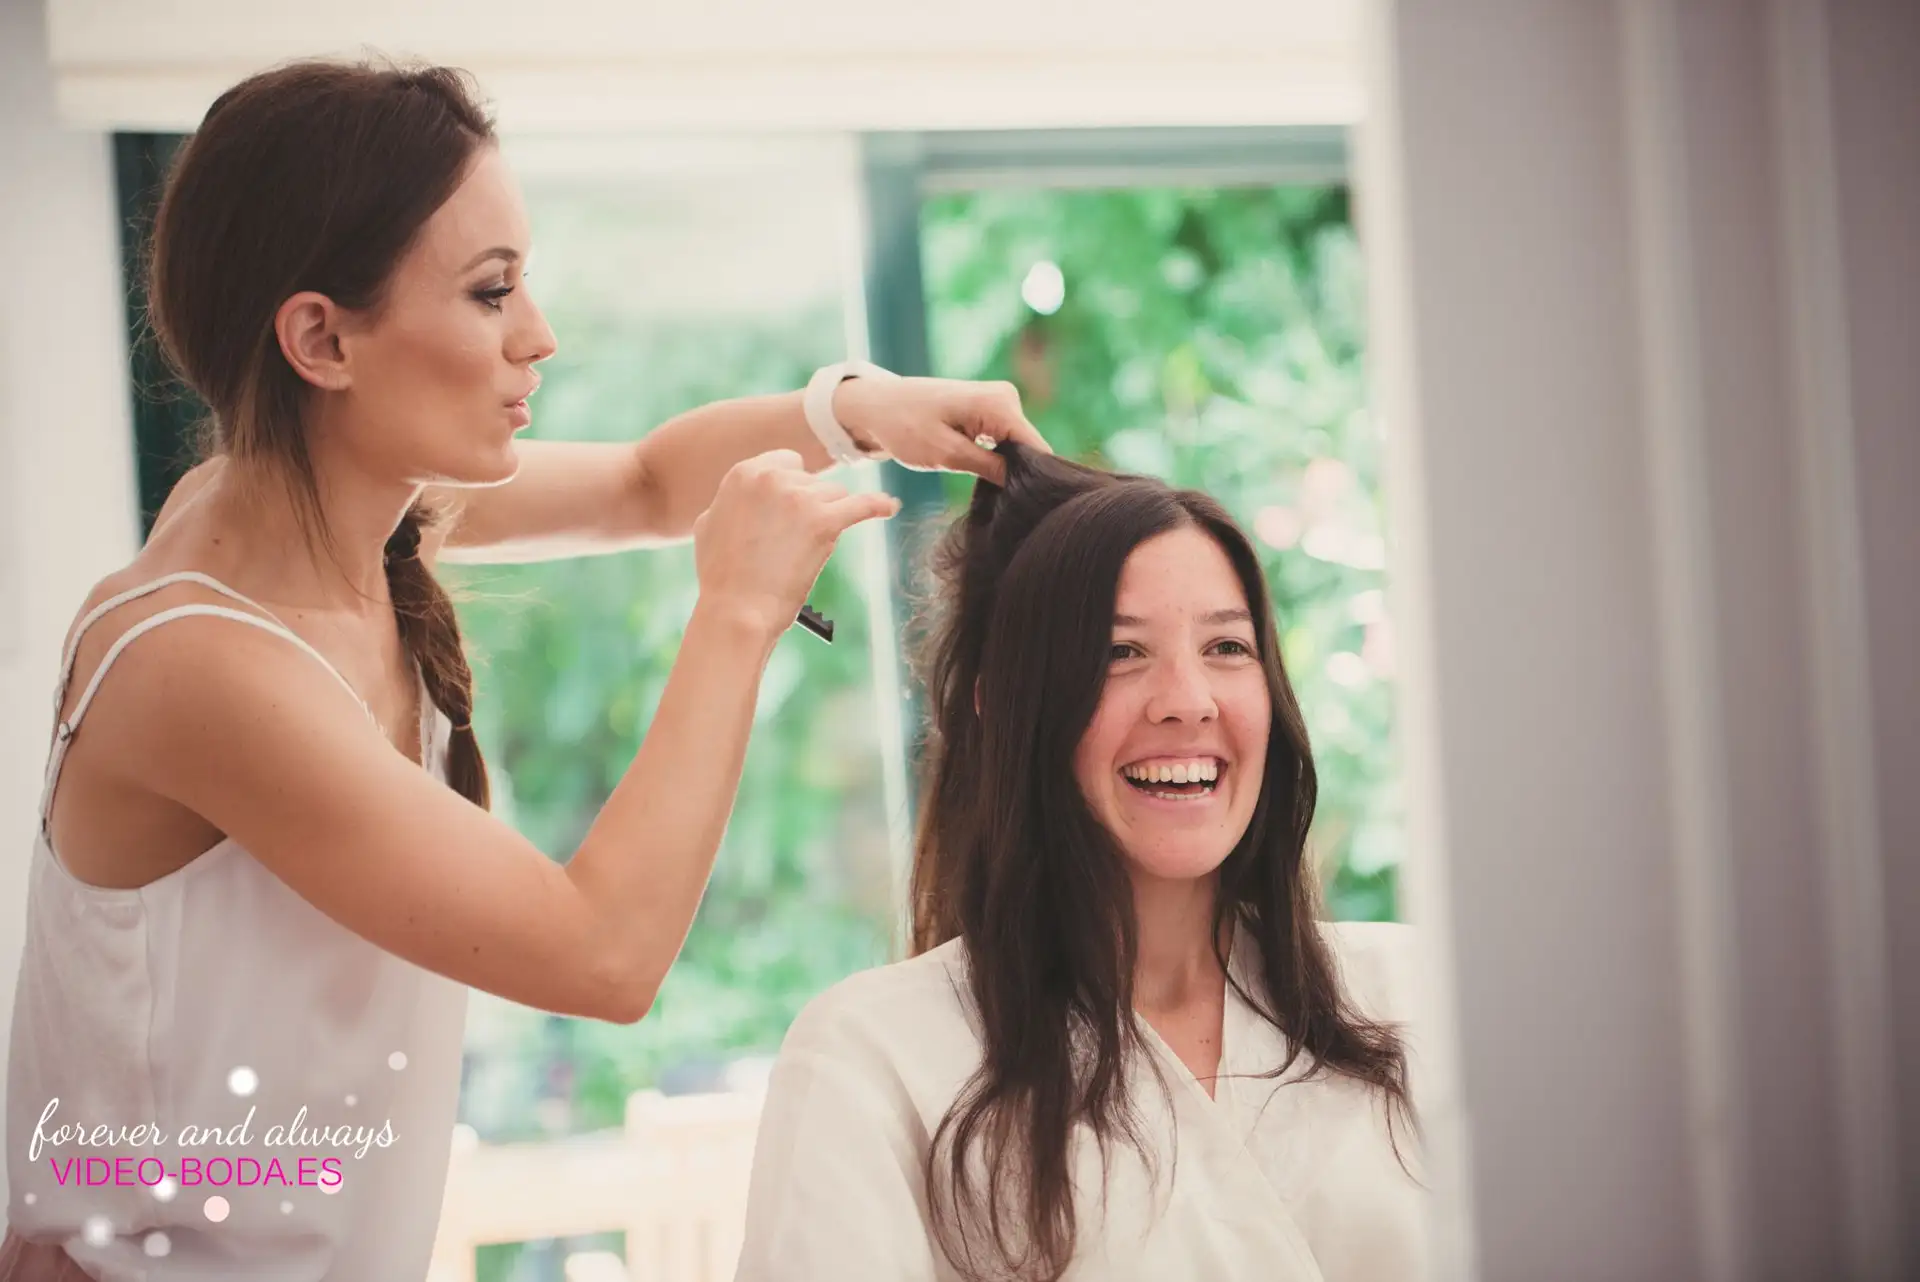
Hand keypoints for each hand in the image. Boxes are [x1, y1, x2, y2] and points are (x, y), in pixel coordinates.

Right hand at [692, 450, 899, 637]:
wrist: (737, 609)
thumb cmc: (721, 575)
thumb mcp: (709, 523)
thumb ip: (733, 499)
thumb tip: (747, 494)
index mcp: (744, 473)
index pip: (788, 461)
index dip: (794, 484)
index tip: (795, 504)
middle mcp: (773, 478)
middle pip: (813, 481)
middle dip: (809, 506)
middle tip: (794, 539)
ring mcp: (800, 498)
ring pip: (835, 495)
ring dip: (829, 517)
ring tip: (808, 549)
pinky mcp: (824, 522)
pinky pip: (863, 505)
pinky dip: (878, 506)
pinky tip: (889, 508)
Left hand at [834, 377, 1051, 485]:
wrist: (876, 406)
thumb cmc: (904, 426)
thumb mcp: (947, 455)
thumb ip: (991, 468)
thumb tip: (1026, 485)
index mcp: (1000, 403)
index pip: (1038, 449)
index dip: (1034, 480)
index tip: (1021, 506)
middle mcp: (1007, 397)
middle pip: (1030, 449)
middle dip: (1016, 475)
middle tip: (994, 501)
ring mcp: (999, 401)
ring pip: (1018, 448)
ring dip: (1005, 469)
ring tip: (984, 488)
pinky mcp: (991, 410)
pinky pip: (1006, 441)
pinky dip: (996, 460)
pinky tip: (980, 474)